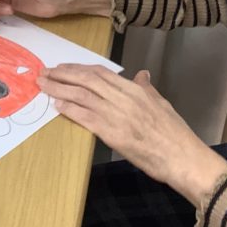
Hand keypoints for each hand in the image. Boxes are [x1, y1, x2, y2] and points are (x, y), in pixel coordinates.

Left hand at [37, 65, 226, 205]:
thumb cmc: (175, 135)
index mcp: (135, 90)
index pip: (101, 73)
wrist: (183, 158)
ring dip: (59, 88)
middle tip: (45, 72)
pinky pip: (86, 117)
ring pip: (82, 95)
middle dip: (63, 74)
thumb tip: (142, 74)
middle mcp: (124, 98)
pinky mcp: (113, 133)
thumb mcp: (162, 104)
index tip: (63, 67)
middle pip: (87, 80)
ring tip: (43, 85)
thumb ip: (147, 89)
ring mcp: (117, 115)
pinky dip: (69, 109)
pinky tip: (57, 105)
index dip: (79, 68)